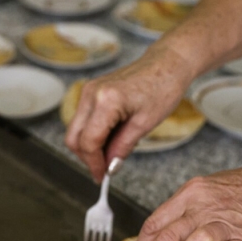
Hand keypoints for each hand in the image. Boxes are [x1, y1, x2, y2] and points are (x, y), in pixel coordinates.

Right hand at [65, 43, 197, 182]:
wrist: (167, 63)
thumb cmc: (163, 87)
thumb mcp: (145, 124)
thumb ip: (122, 148)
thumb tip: (109, 167)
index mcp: (106, 100)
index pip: (89, 142)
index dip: (94, 164)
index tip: (102, 177)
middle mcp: (91, 93)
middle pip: (74, 137)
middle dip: (87, 157)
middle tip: (104, 170)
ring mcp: (89, 91)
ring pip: (76, 130)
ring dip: (89, 147)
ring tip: (112, 154)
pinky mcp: (92, 92)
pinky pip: (84, 120)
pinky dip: (93, 134)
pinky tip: (110, 140)